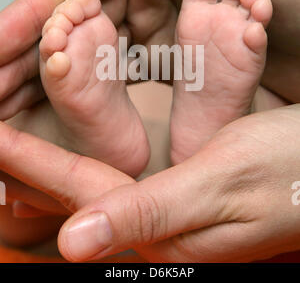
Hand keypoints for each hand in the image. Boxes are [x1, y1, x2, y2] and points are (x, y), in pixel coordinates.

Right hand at [0, 0, 185, 119]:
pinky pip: (122, 68)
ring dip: (51, 76)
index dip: (31, 14)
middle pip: (75, 18)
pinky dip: (90, 87)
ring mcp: (154, 16)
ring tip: (12, 102)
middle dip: (30, 55)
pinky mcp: (169, 46)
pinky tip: (60, 102)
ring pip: (91, 46)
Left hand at [1, 105, 299, 261]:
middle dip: (26, 172)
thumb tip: (75, 244)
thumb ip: (151, 211)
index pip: (78, 190)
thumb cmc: (288, 169)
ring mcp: (171, 214)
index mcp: (162, 223)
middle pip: (77, 198)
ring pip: (92, 194)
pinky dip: (86, 175)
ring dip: (50, 175)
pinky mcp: (181, 200)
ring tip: (10, 164)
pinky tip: (71, 175)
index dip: (29, 162)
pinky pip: (118, 187)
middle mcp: (159, 224)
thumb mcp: (221, 181)